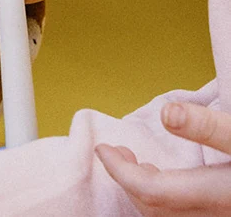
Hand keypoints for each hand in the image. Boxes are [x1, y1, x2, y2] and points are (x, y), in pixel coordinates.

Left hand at [95, 101, 230, 214]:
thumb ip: (209, 126)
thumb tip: (166, 114)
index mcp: (214, 193)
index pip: (151, 191)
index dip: (119, 171)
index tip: (101, 148)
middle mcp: (214, 212)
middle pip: (155, 207)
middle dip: (126, 180)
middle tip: (112, 150)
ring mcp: (219, 216)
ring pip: (167, 213)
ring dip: (142, 188)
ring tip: (130, 159)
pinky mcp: (222, 212)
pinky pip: (181, 212)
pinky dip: (161, 196)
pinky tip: (162, 176)